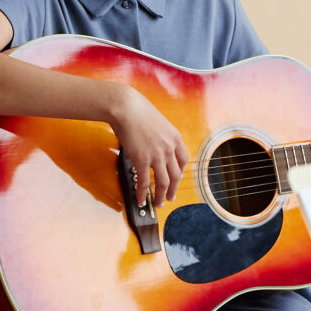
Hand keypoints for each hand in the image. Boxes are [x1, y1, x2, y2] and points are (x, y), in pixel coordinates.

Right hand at [106, 85, 188, 207]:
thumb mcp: (157, 123)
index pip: (183, 160)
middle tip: (170, 197)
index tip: (177, 178)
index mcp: (175, 138)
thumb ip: (160, 137)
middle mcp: (169, 148)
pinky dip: (143, 194)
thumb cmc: (138, 111)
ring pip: (163, 183)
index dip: (180, 172)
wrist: (126, 107)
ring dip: (160, 196)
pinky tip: (141, 200)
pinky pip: (144, 182)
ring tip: (157, 204)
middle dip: (173, 189)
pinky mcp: (142, 160)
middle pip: (176, 175)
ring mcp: (157, 156)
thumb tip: (153, 145)